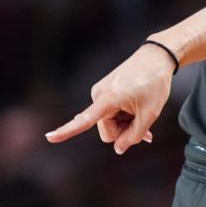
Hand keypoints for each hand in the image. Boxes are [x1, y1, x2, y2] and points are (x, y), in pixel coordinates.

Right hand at [45, 44, 175, 153]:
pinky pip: (112, 114)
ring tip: (144, 112)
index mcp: (108, 99)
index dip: (66, 131)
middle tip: (145, 123)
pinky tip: (140, 115)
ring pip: (111, 124)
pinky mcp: (105, 92)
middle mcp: (99, 95)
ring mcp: (101, 93)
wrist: (156, 57)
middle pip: (107, 132)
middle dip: (124, 132)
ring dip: (127, 124)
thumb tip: (118, 149)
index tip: (48, 137)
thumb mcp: (150, 113)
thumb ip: (135, 135)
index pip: (85, 120)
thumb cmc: (155, 83)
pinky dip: (125, 117)